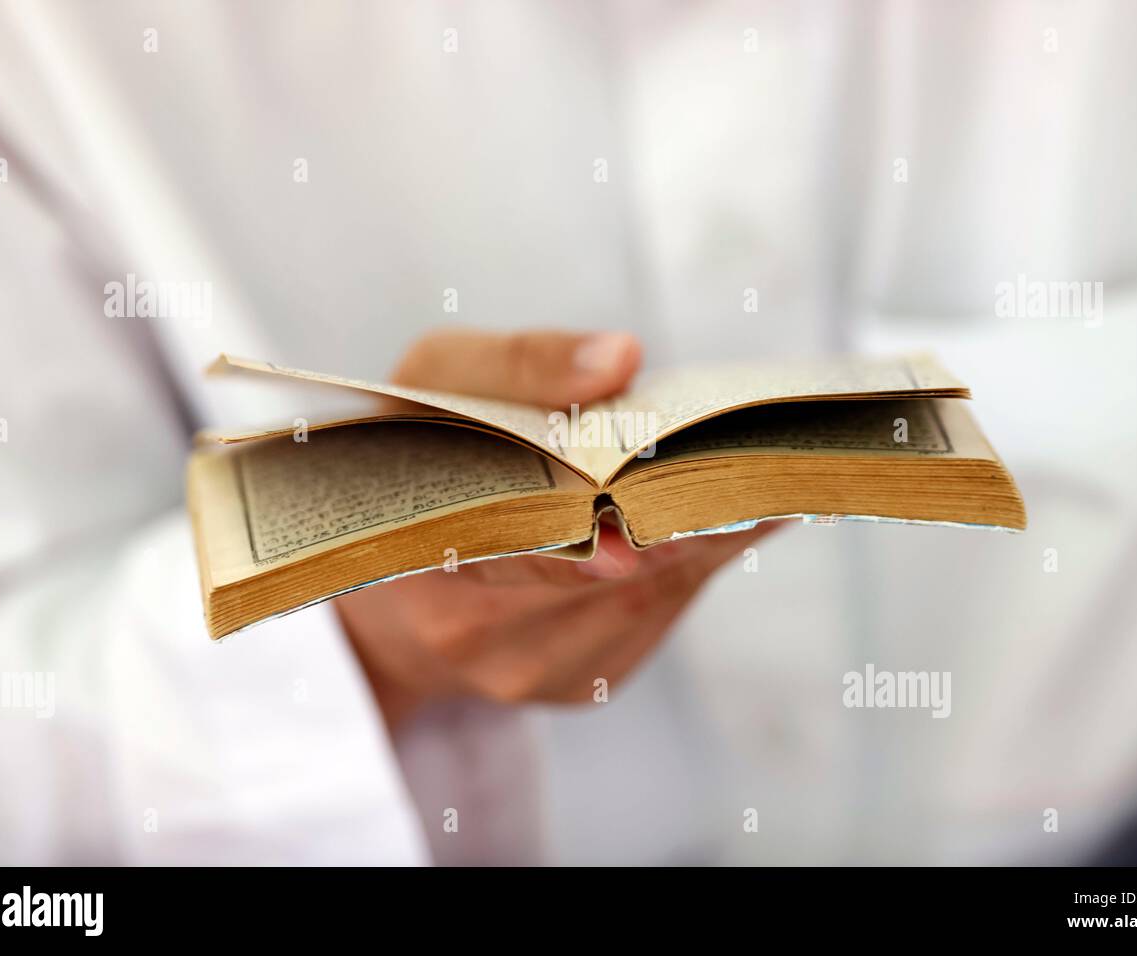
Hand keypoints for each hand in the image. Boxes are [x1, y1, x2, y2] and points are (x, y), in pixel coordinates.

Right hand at [334, 329, 770, 726]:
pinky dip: (690, 563)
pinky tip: (711, 518)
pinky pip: (653, 622)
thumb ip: (522, 364)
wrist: (393, 566)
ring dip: (698, 539)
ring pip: (644, 604)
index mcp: (421, 553)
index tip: (643, 534)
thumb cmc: (423, 451)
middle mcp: (471, 637)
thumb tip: (622, 356)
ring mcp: (528, 672)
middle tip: (736, 473)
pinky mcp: (579, 685)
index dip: (583, 547)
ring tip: (743, 480)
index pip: (511, 554)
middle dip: (673, 522)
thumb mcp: (439, 377)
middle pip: (602, 585)